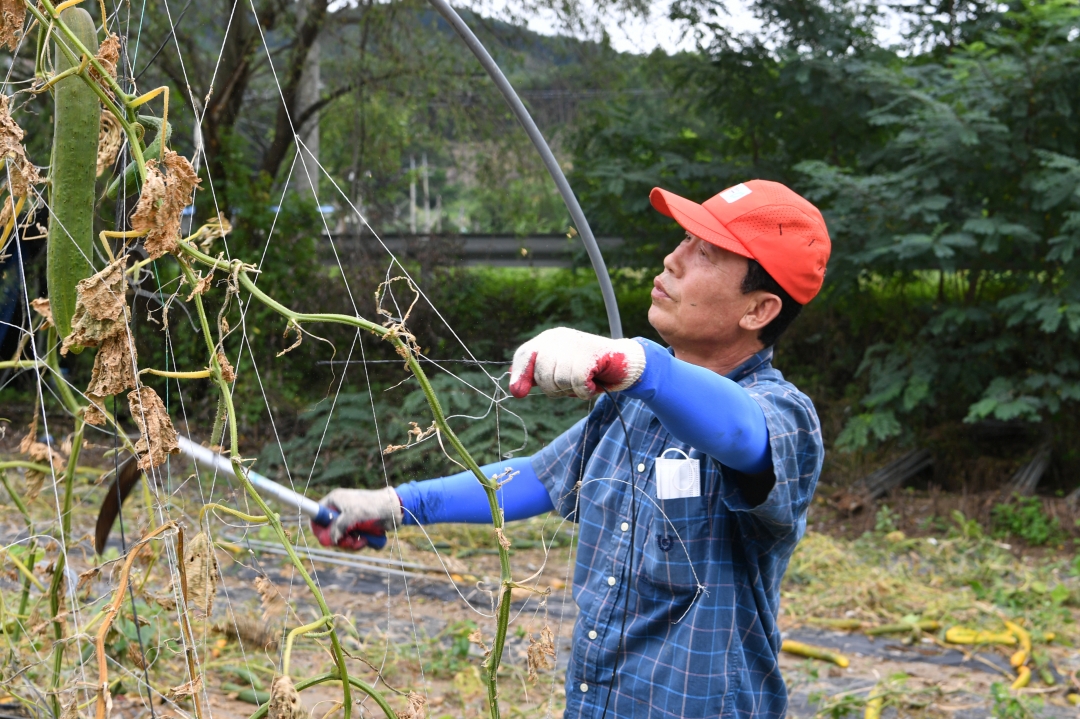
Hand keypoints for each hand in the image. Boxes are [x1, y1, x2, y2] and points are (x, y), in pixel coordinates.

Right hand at [311, 487, 402, 549]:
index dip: (318, 529)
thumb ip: (337, 527)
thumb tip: (329, 540)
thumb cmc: (373, 507)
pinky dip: (359, 543)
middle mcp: (340, 510)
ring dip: (351, 543)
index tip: (325, 539)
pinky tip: (367, 540)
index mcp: (334, 501)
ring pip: (341, 539)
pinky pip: (353, 541)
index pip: (316, 516)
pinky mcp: (358, 528)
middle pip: (328, 532)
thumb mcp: (352, 516)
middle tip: (349, 540)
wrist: (395, 510)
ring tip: (362, 540)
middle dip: (339, 540)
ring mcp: (349, 520)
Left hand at [509, 327, 645, 399]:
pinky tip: (593, 384)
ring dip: (572, 390)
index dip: (520, 374)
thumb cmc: (589, 372)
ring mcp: (574, 344)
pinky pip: (576, 382)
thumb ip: (537, 379)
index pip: (524, 354)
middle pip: (541, 375)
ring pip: (559, 380)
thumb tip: (514, 391)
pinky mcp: (589, 353)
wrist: (624, 364)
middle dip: (555, 389)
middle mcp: (559, 337)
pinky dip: (585, 390)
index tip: (519, 393)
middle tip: (571, 385)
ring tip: (584, 382)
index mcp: (549, 339)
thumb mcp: (559, 374)